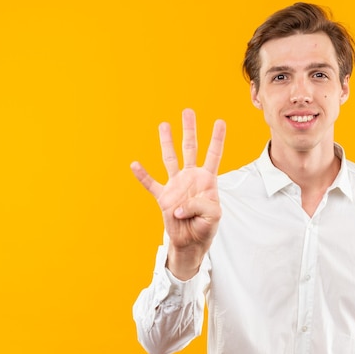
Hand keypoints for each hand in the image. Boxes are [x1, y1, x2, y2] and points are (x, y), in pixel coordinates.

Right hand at [131, 109, 225, 278]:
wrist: (191, 242)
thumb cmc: (205, 227)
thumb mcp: (213, 216)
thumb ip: (201, 206)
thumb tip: (180, 204)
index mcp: (207, 180)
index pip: (214, 155)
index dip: (217, 139)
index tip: (220, 121)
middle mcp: (191, 177)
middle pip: (190, 148)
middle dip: (190, 130)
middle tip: (188, 111)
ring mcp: (176, 185)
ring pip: (170, 158)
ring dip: (166, 142)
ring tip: (164, 125)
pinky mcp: (164, 197)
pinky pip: (151, 184)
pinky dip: (142, 175)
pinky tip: (135, 164)